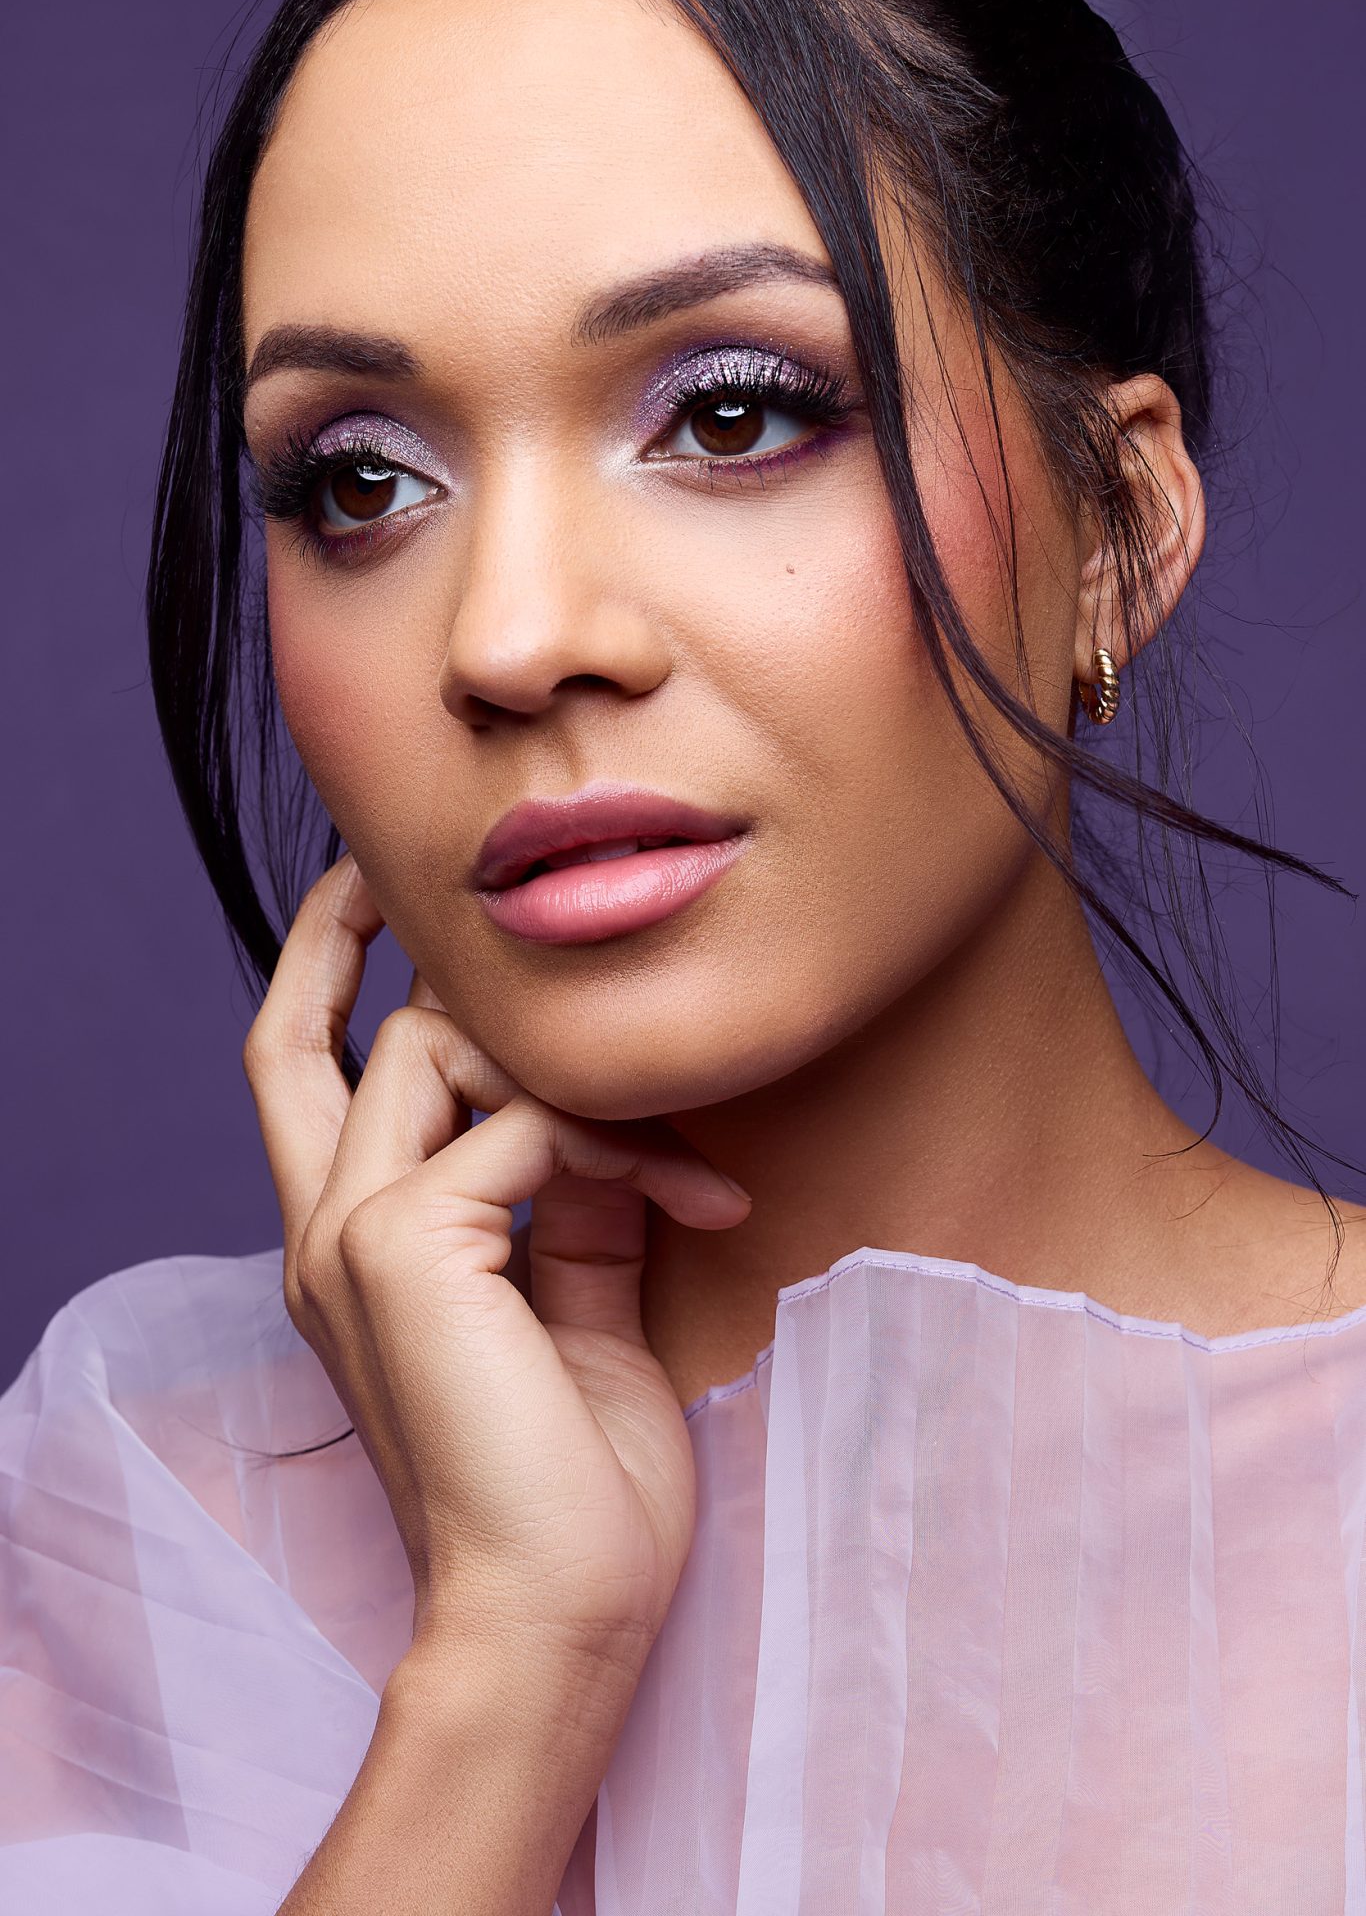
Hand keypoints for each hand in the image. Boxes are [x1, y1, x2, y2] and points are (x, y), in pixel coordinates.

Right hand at [241, 852, 750, 1682]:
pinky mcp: (406, 1248)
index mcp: (348, 1253)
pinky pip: (525, 1121)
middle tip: (427, 882)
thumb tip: (600, 1116)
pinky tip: (697, 1212)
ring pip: (428, 1048)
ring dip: (573, 1076)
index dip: (317, 975)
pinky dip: (622, 1147)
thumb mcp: (574, 1312)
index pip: (294, 1080)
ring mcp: (349, 1239)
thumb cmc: (573, 1490)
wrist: (555, 1617)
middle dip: (349, 936)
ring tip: (680, 1175)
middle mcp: (322, 1236)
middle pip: (302, 1037)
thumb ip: (568, 1206)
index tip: (370, 897)